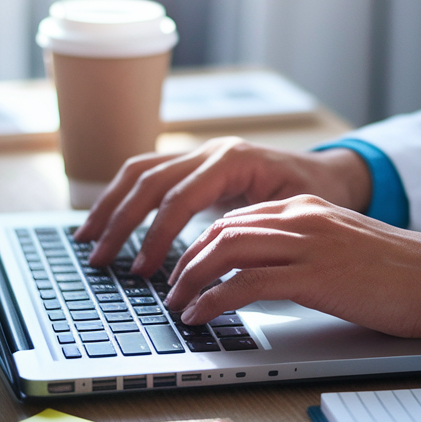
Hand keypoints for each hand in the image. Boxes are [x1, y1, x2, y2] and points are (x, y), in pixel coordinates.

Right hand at [73, 138, 371, 272]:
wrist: (332, 175)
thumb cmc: (319, 196)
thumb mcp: (292, 214)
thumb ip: (252, 232)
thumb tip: (216, 264)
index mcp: (233, 159)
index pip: (179, 199)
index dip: (156, 236)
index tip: (143, 271)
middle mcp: (210, 150)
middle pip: (148, 180)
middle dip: (120, 221)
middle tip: (100, 258)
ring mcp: (199, 153)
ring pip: (140, 171)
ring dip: (110, 205)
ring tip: (88, 238)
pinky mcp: (193, 165)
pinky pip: (148, 174)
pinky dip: (123, 197)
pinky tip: (107, 222)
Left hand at [164, 194, 420, 337]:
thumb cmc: (400, 273)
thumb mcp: (343, 247)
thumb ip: (306, 249)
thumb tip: (268, 276)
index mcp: (307, 207)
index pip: (236, 217)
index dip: (201, 244)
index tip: (184, 269)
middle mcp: (301, 217)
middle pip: (220, 230)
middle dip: (185, 261)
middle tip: (169, 290)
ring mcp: (307, 243)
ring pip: (224, 250)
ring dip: (190, 280)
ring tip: (177, 306)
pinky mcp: (313, 276)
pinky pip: (244, 283)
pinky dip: (213, 300)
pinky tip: (200, 316)